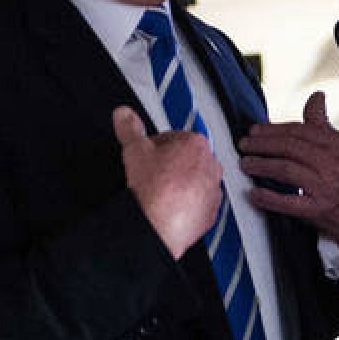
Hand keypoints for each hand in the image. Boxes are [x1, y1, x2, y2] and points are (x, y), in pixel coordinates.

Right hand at [113, 106, 221, 258]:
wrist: (158, 224)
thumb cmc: (152, 188)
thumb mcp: (134, 150)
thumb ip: (130, 128)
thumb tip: (124, 115)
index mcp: (196, 144)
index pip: (175, 138)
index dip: (157, 146)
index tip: (148, 155)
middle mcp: (211, 166)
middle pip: (188, 159)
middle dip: (171, 164)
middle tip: (153, 174)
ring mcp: (214, 191)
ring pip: (195, 182)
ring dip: (181, 184)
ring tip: (160, 192)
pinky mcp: (211, 213)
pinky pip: (200, 204)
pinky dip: (188, 205)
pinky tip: (170, 208)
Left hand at [238, 91, 338, 252]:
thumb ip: (324, 126)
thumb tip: (316, 97)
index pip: (299, 131)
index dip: (273, 129)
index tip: (255, 130)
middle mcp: (334, 164)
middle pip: (290, 148)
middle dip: (262, 144)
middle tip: (244, 145)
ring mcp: (327, 187)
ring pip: (286, 170)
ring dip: (261, 165)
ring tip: (245, 164)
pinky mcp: (320, 210)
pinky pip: (289, 202)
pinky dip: (269, 198)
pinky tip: (254, 193)